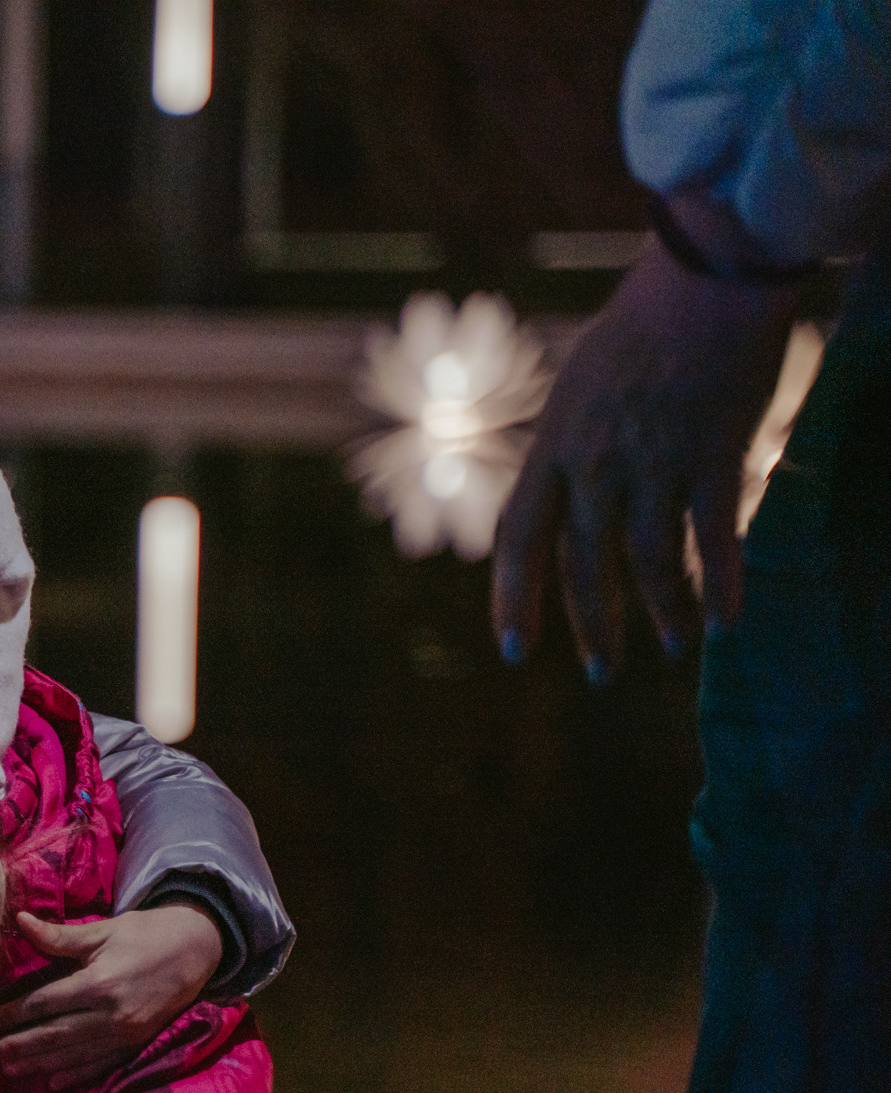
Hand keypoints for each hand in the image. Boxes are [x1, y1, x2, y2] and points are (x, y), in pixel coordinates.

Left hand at [0, 905, 219, 1088]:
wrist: (196, 950)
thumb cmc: (144, 935)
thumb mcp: (102, 931)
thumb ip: (59, 936)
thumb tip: (20, 921)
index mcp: (99, 983)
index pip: (44, 1004)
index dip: (13, 1014)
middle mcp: (111, 1015)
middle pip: (54, 1035)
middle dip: (20, 1045)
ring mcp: (126, 1034)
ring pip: (74, 1054)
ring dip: (40, 1063)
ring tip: (10, 1069)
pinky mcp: (137, 1043)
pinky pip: (101, 1063)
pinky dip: (77, 1074)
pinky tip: (54, 1082)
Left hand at [493, 220, 799, 672]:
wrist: (707, 270)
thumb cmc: (647, 321)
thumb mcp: (582, 384)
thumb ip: (571, 444)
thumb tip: (566, 489)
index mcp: (554, 445)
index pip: (520, 538)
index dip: (513, 598)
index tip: (513, 650)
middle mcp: (595, 461)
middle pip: (583, 564)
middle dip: (591, 626)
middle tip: (600, 673)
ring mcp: (653, 460)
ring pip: (649, 563)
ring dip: (663, 615)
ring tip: (675, 651)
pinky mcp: (714, 453)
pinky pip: (714, 537)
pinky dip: (719, 585)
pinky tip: (727, 621)